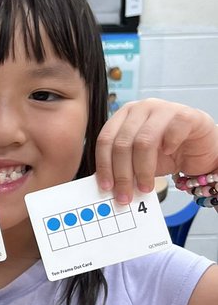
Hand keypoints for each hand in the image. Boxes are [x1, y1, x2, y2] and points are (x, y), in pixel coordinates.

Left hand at [95, 99, 217, 203]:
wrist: (199, 148)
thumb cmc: (167, 153)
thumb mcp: (139, 162)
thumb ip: (124, 168)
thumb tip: (110, 188)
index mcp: (124, 116)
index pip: (105, 140)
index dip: (104, 165)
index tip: (106, 187)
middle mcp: (141, 108)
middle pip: (122, 143)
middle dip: (122, 174)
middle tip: (125, 195)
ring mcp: (163, 109)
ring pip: (143, 141)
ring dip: (143, 170)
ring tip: (146, 187)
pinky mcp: (185, 115)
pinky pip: (172, 132)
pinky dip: (169, 147)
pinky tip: (169, 154)